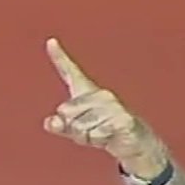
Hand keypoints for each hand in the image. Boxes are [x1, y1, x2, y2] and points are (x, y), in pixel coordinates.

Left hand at [43, 37, 165, 173]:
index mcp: (87, 92)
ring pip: (80, 126)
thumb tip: (51, 122)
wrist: (134, 143)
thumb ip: (60, 125)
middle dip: (72, 129)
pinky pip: (96, 134)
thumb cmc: (104, 132)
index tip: (50, 41)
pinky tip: (109, 137)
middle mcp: (100, 94)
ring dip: (86, 137)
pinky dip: (97, 141)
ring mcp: (114, 105)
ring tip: (101, 134)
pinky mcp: (124, 118)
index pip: (70, 72)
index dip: (59, 57)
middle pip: (66, 111)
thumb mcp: (77, 130)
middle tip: (90, 130)